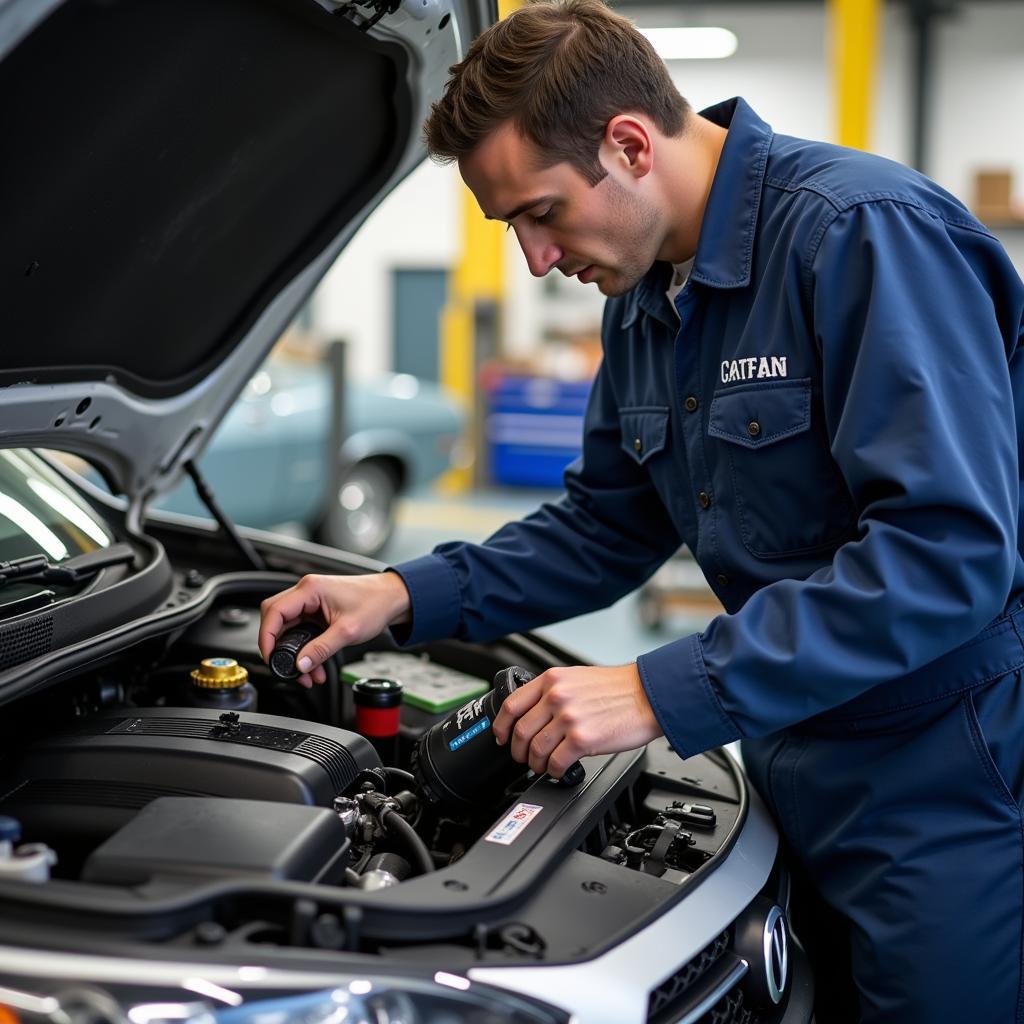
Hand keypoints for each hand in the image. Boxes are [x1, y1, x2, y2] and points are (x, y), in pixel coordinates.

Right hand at [258, 571, 410, 687]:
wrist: (393, 598)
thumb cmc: (376, 603)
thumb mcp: (347, 632)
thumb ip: (321, 650)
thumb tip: (301, 665)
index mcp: (310, 589)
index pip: (274, 611)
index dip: (267, 636)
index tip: (271, 657)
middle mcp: (307, 591)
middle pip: (276, 618)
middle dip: (278, 646)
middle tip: (284, 667)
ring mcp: (312, 600)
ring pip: (289, 627)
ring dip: (294, 651)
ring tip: (307, 673)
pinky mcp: (318, 609)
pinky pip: (302, 629)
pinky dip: (305, 648)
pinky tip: (315, 664)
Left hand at [491, 663, 662, 777]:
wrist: (648, 695)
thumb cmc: (618, 688)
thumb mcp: (577, 677)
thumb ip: (553, 691)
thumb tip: (534, 713)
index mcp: (552, 680)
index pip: (511, 705)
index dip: (501, 726)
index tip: (501, 737)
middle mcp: (556, 696)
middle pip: (520, 732)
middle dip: (518, 751)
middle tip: (524, 758)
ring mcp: (568, 718)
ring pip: (535, 750)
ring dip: (536, 764)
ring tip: (543, 766)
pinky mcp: (582, 739)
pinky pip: (555, 763)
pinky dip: (553, 771)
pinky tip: (559, 769)